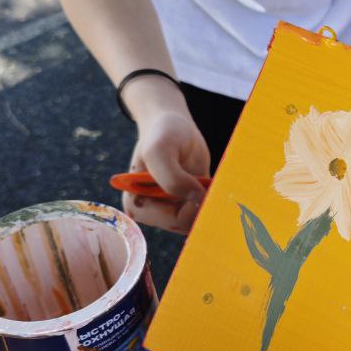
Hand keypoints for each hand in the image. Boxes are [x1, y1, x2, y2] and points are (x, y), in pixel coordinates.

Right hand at [124, 108, 210, 233]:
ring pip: (197, 222)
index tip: (196, 185)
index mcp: (137, 205)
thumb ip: (172, 178)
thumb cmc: (162, 135)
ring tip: (204, 178)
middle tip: (204, 180)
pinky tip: (210, 183)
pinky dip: (213, 200)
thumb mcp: (160, 151)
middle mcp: (153, 214)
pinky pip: (205, 213)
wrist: (173, 126)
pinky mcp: (189, 205)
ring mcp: (171, 211)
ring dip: (208, 202)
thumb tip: (195, 198)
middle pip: (186, 225)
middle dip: (200, 204)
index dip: (189, 207)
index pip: (170, 221)